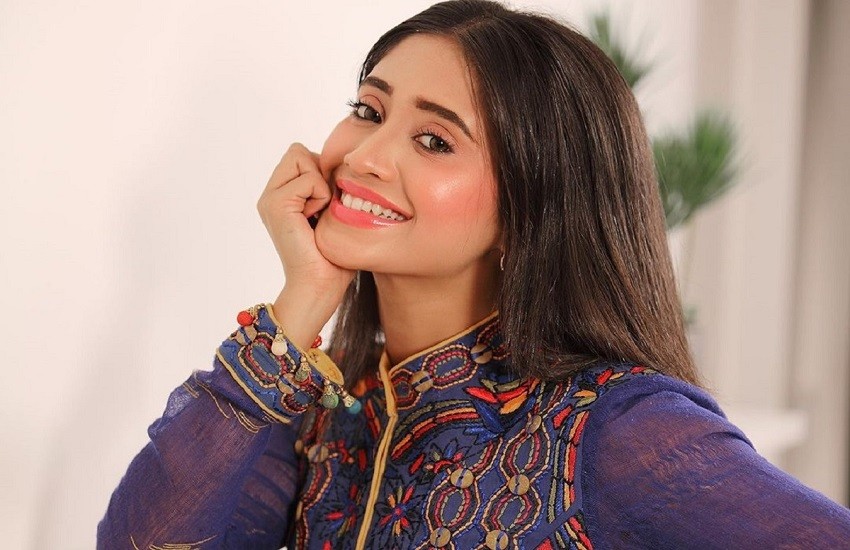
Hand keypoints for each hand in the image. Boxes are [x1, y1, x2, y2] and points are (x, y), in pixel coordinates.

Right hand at [257, 143, 354, 345]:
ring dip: (320, 185)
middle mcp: (271, 194)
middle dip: (319, 174)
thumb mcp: (333, 213)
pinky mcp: (276, 205)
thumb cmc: (334, 257)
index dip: (322, 172)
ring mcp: (269, 199)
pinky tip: (315, 222)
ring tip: (318, 216)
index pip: (302, 154)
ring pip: (302, 157)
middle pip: (299, 151)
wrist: (320, 287)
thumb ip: (329, 186)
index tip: (327, 206)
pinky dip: (321, 197)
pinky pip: (308, 178)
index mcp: (282, 195)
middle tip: (322, 210)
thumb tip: (342, 164)